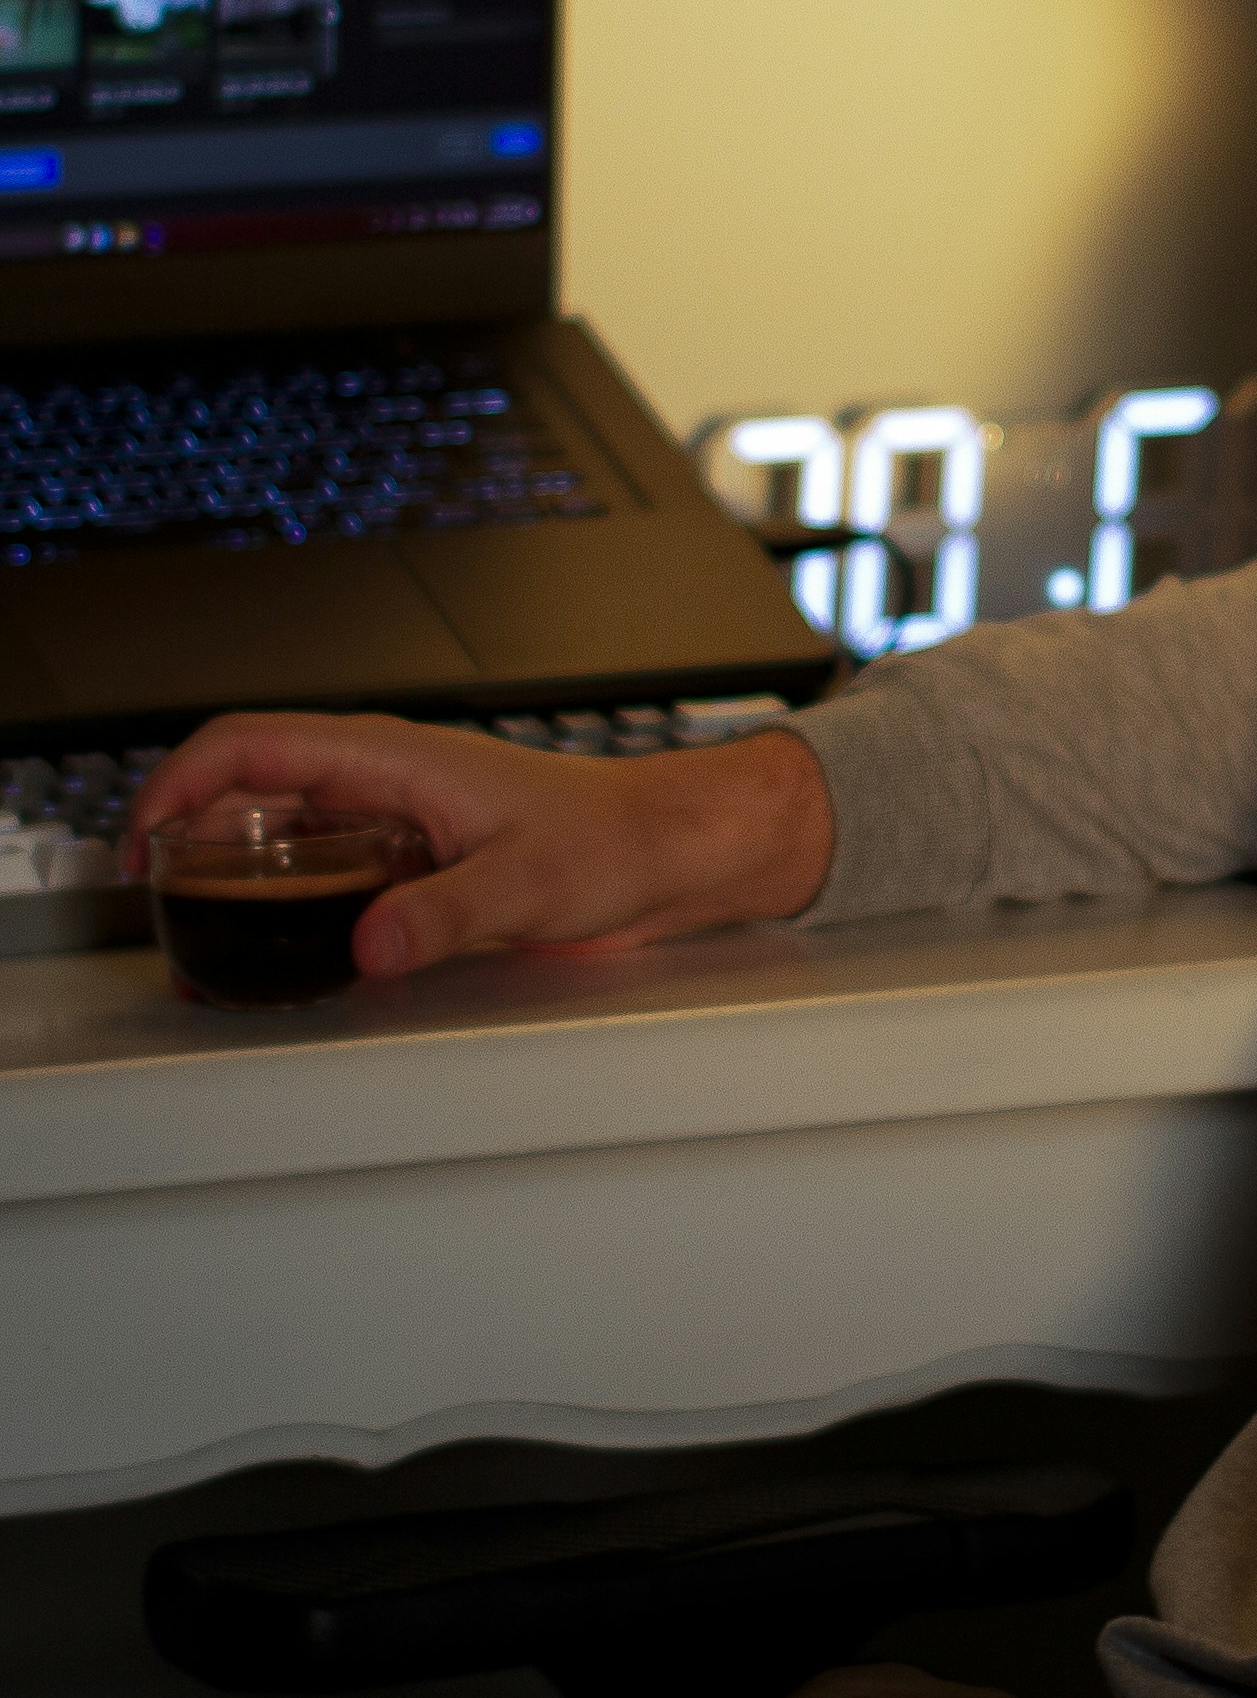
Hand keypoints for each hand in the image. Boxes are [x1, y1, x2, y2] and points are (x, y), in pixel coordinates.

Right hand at [126, 711, 834, 980]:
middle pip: (250, 789)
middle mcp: (385, 780)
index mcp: (395, 760)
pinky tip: (284, 952)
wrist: (673, 847)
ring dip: (236, 876)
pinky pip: (327, 867)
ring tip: (208, 945)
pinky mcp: (416, 858)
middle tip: (161, 913)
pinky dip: (288, 901)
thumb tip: (369, 946)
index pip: (251, 745)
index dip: (178, 784)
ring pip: (283, 832)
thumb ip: (444, 916)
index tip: (142, 843)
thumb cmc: (617, 839)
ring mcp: (397, 818)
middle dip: (189, 839)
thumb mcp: (527, 882)